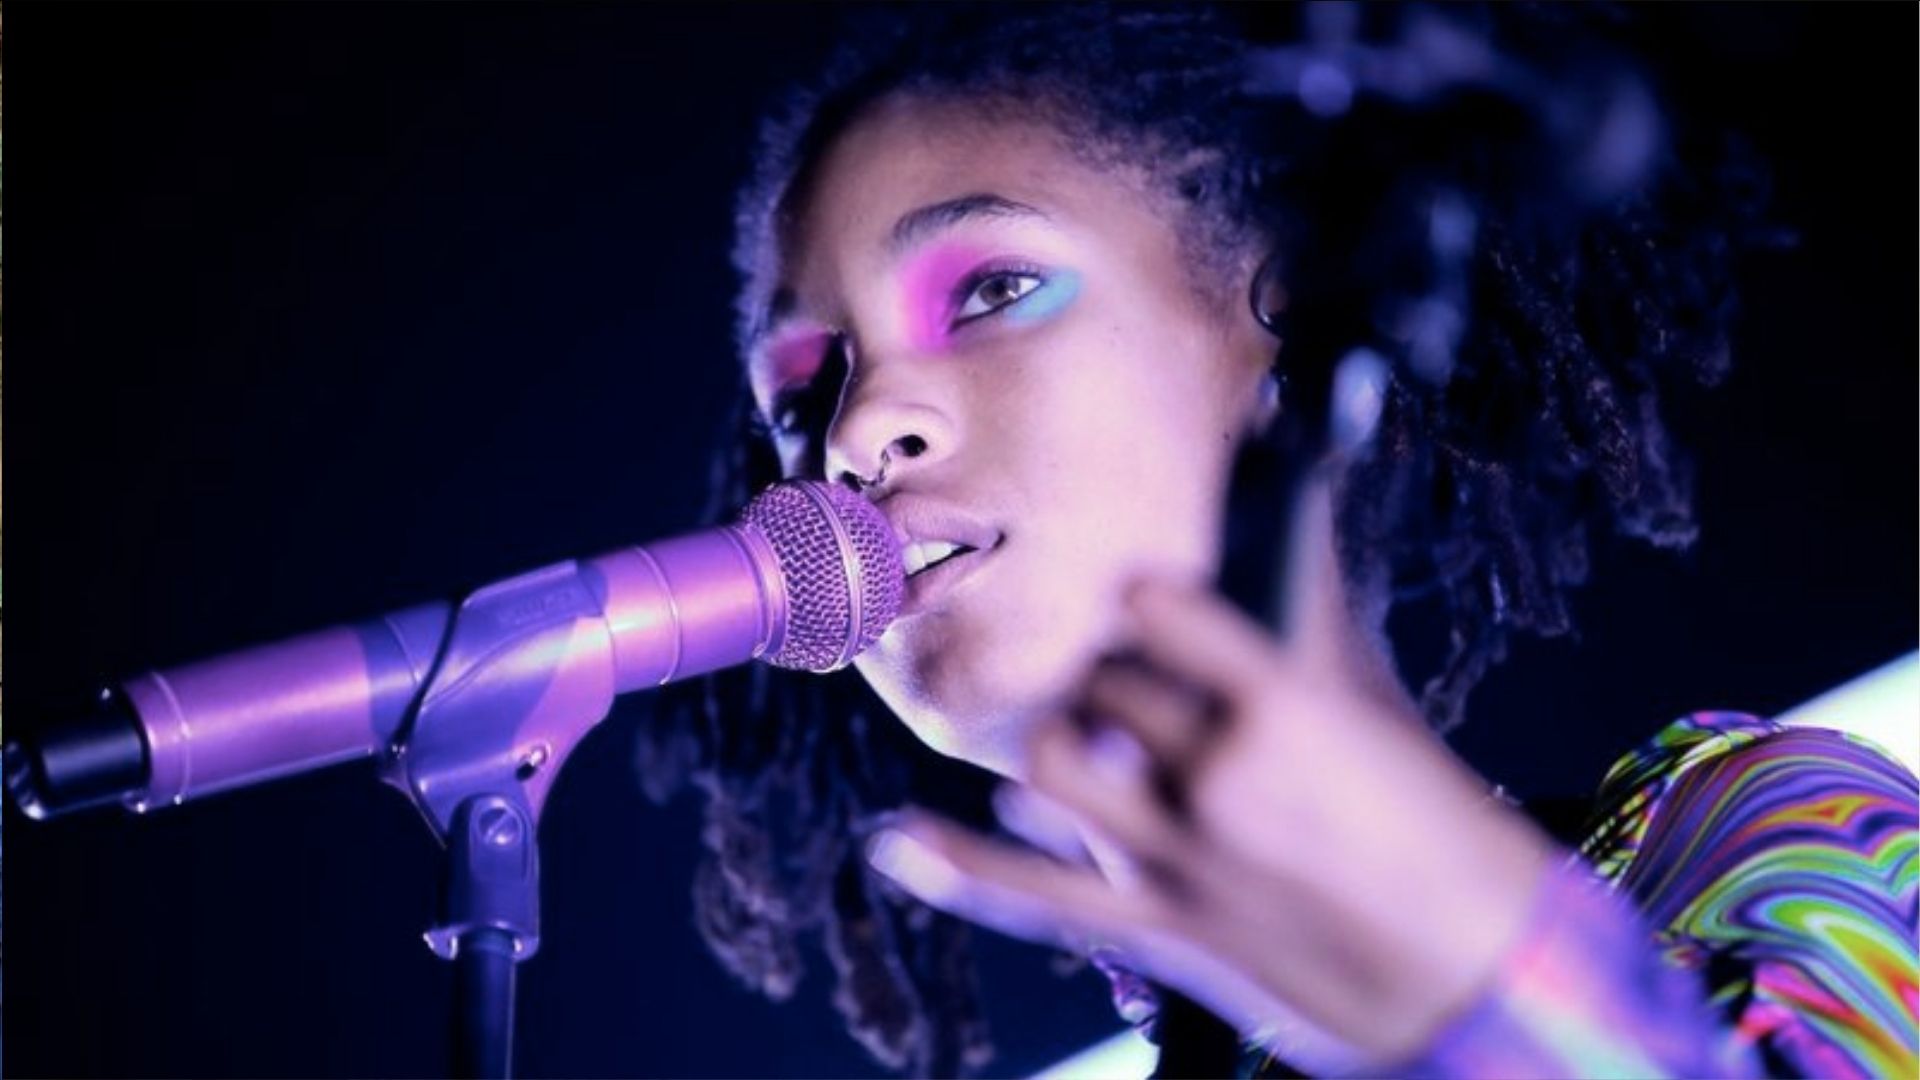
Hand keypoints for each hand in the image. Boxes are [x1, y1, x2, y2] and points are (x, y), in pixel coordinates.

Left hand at [865, 478, 1557, 1066]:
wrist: (1477, 970)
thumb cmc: (1433, 820)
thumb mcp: (1371, 699)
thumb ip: (1310, 592)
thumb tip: (1290, 453)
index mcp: (1285, 705)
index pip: (1159, 610)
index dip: (1140, 598)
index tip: (1137, 593)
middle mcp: (1221, 775)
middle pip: (1101, 689)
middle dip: (1104, 681)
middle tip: (1120, 681)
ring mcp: (1183, 858)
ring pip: (1052, 770)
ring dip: (1052, 746)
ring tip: (1076, 737)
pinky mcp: (1162, 927)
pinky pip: (1036, 894)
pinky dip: (958, 865)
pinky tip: (896, 837)